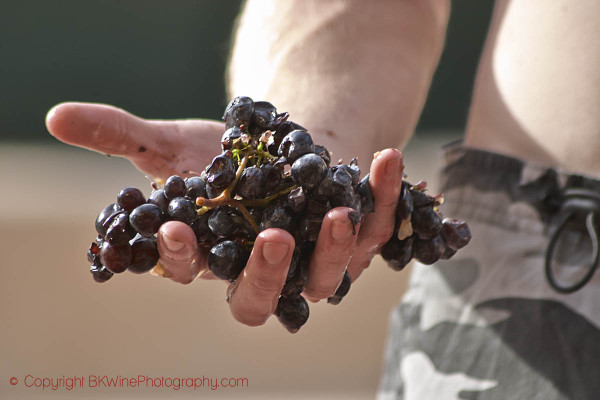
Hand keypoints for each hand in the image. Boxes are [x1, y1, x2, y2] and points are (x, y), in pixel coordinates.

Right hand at [46, 102, 402, 327]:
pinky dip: (381, 198)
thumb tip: (56, 116)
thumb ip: (122, 137)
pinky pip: (372, 231)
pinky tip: (385, 158)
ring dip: (334, 249)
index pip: (192, 270)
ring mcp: (312, 261)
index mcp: (213, 255)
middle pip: (259, 297)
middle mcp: (262, 269)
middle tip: (269, 239)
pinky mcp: (353, 240)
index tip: (179, 227)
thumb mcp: (175, 143)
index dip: (184, 256)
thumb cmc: (227, 154)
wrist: (285, 146)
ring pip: (325, 279)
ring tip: (338, 211)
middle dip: (264, 273)